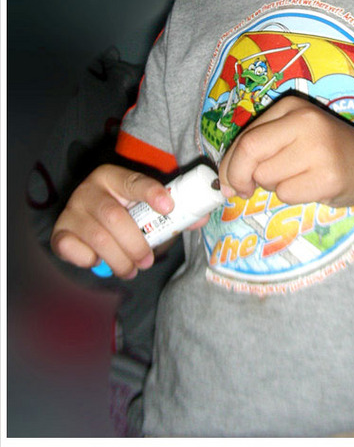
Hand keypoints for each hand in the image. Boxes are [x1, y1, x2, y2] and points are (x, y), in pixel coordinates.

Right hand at [51, 164, 173, 278]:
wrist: (90, 217)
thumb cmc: (125, 212)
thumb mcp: (145, 206)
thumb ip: (172, 212)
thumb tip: (201, 218)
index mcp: (112, 176)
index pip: (133, 182)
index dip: (151, 193)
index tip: (168, 207)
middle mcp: (89, 190)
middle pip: (115, 218)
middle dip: (136, 245)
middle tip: (148, 261)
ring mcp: (72, 210)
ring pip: (98, 239)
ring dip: (120, 260)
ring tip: (132, 270)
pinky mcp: (60, 232)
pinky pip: (72, 249)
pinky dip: (89, 260)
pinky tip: (100, 261)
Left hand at [219, 95, 353, 206]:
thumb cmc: (322, 152)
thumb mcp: (290, 136)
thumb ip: (257, 150)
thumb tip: (224, 183)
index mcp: (291, 106)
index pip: (245, 137)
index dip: (229, 164)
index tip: (229, 181)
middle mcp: (305, 121)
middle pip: (250, 153)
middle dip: (239, 177)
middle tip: (244, 191)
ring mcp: (319, 148)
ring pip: (266, 176)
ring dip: (271, 186)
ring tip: (296, 177)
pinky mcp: (328, 176)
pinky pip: (286, 194)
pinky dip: (291, 196)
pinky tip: (310, 186)